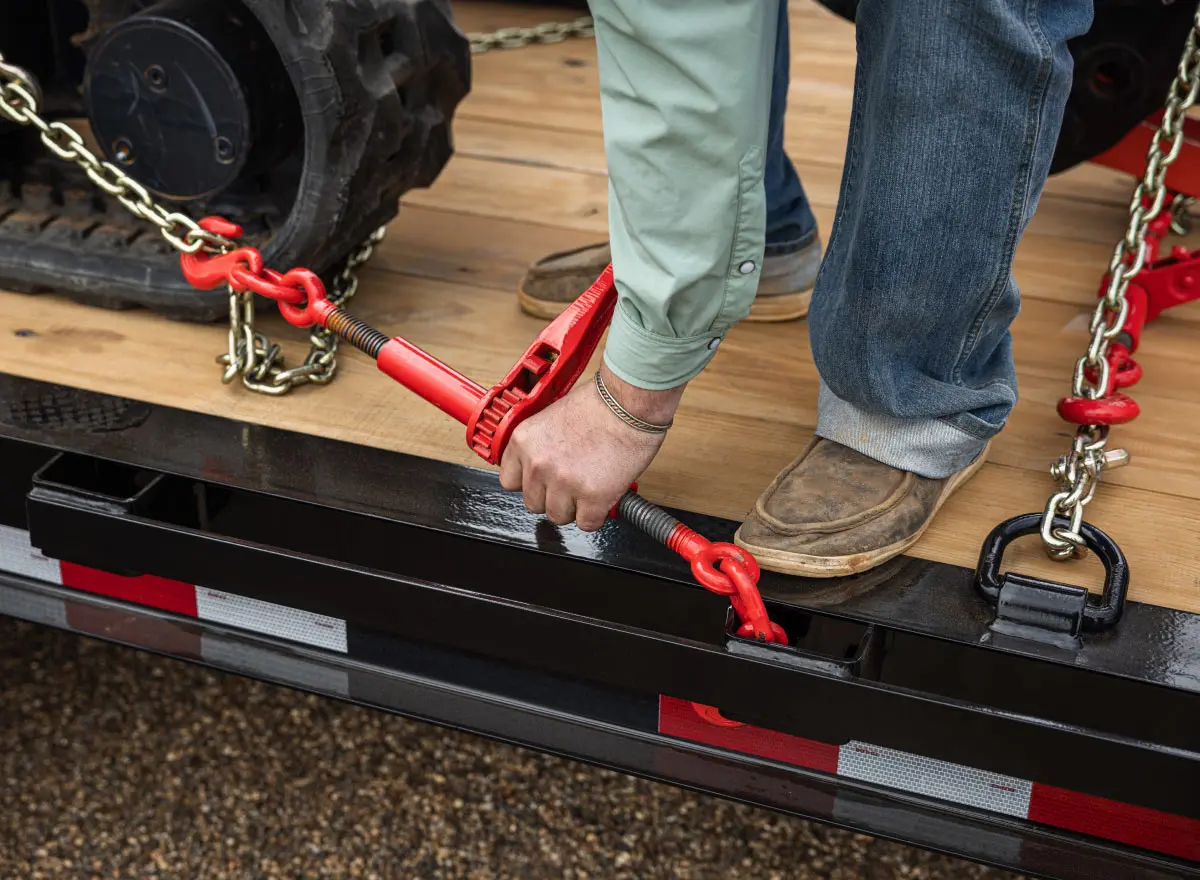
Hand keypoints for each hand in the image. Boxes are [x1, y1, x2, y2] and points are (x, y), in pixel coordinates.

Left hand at [498, 364, 684, 530]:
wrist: (629, 403)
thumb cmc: (600, 402)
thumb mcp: (552, 415)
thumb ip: (541, 444)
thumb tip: (540, 465)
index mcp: (524, 441)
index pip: (509, 480)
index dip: (530, 482)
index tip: (542, 480)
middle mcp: (538, 464)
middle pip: (533, 502)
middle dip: (553, 496)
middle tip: (572, 482)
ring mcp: (564, 483)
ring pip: (558, 516)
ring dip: (574, 507)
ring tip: (590, 487)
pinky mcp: (592, 498)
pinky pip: (586, 523)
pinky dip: (596, 514)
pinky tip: (603, 496)